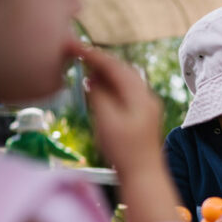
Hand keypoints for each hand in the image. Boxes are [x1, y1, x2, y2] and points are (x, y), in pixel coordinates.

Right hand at [75, 43, 163, 174]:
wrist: (144, 176)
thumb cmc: (124, 151)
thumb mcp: (106, 120)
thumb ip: (100, 95)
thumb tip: (93, 78)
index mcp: (140, 96)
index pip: (115, 67)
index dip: (93, 55)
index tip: (73, 46)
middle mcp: (147, 98)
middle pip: (123, 69)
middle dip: (100, 60)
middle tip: (77, 52)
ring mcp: (147, 106)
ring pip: (125, 79)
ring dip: (105, 71)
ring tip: (84, 66)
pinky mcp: (142, 116)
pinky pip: (126, 91)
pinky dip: (110, 84)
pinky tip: (97, 87)